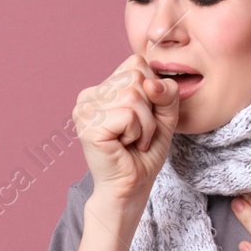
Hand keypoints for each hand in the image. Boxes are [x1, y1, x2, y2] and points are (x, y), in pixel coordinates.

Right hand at [73, 53, 179, 208]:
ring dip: (146, 125)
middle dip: (150, 109)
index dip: (152, 91)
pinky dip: (138, 133)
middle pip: (137, 77)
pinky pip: (129, 115)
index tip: (143, 118)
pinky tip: (125, 146)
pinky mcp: (88, 126)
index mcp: (101, 88)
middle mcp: (88, 95)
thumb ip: (166, 93)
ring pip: (135, 96)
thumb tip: (151, 83)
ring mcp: (84, 110)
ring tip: (133, 140)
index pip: (136, 63)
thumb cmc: (143, 153)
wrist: (131, 187)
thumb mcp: (164, 115)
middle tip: (138, 133)